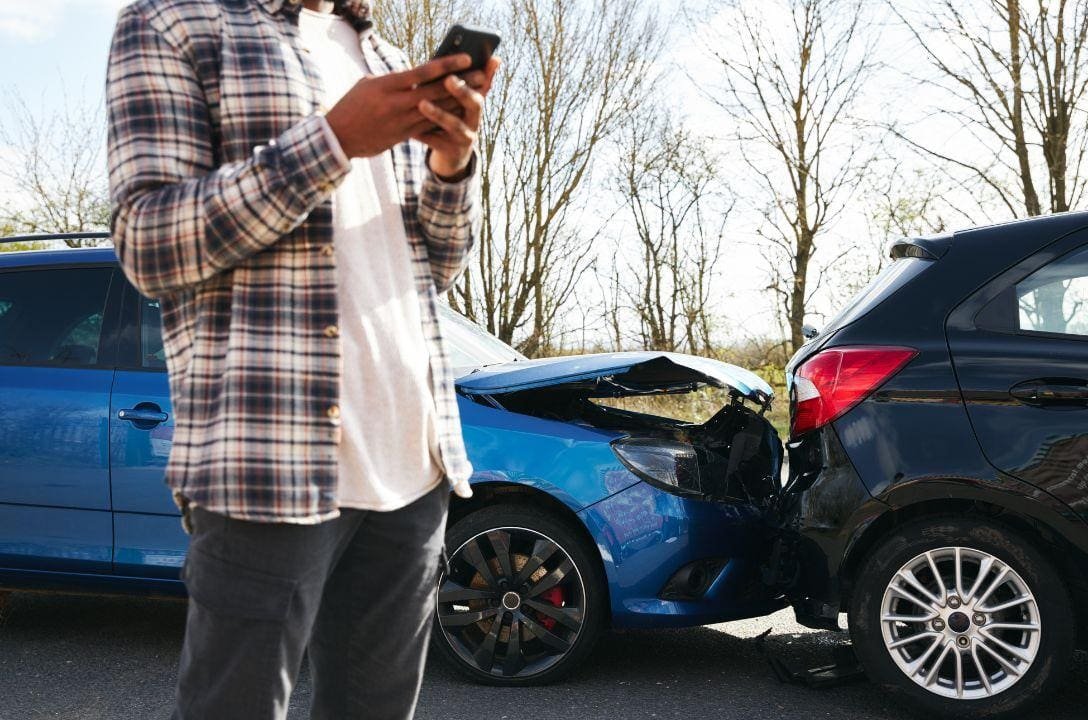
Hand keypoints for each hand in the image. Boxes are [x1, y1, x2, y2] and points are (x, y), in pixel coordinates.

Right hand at [324, 54, 473, 158]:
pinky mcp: (403, 135)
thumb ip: (395, 80)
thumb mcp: (370, 84)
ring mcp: (401, 121)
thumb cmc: (352, 105)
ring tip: (479, 93)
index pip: (422, 72)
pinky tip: (461, 113)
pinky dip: (446, 119)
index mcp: (387, 85)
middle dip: (461, 83)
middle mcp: (397, 103)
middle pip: (436, 92)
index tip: (466, 59)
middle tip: (483, 76)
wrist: (339, 137)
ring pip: (437, 111)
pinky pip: (429, 126)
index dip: (446, 65)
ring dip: (459, 102)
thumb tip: (415, 75)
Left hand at [417, 56, 500, 178]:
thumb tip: (495, 58)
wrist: (451, 155)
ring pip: (454, 125)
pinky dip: (423, 134)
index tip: (469, 60)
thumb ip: (471, 81)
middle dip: (462, 92)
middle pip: (474, 105)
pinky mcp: (452, 152)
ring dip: (439, 114)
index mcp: (477, 104)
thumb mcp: (463, 101)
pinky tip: (409, 128)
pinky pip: (436, 141)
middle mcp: (475, 121)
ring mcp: (465, 138)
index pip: (483, 86)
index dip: (482, 74)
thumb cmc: (452, 118)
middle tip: (448, 79)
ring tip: (422, 104)